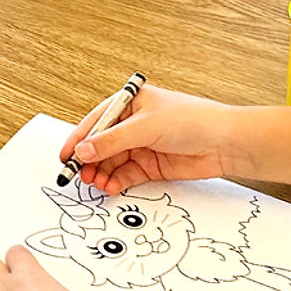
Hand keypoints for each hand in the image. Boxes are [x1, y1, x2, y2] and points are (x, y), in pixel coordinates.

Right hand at [64, 84, 236, 192]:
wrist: (224, 143)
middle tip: (78, 175)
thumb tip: (84, 150)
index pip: (96, 121)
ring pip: (111, 162)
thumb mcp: (147, 126)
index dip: (79, 138)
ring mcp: (141, 145)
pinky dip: (115, 182)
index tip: (65, 155)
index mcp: (130, 104)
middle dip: (88, 160)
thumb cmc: (194, 120)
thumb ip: (113, 141)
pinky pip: (125, 174)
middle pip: (101, 144)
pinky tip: (110, 186)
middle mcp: (133, 124)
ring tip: (95, 183)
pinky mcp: (150, 165)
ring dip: (101, 173)